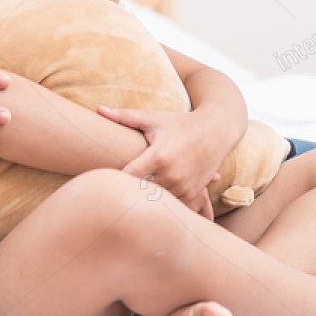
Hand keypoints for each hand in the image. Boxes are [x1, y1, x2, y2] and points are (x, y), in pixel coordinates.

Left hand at [98, 104, 229, 219]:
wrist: (217, 130)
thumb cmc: (180, 122)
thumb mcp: (153, 118)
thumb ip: (124, 117)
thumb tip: (98, 109)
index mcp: (158, 156)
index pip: (127, 177)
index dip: (113, 180)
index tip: (102, 180)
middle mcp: (171, 174)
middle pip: (139, 193)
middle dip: (127, 192)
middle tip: (111, 193)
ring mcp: (183, 186)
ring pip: (155, 203)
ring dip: (144, 201)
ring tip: (128, 200)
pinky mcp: (193, 193)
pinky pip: (172, 206)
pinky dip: (162, 204)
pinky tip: (151, 202)